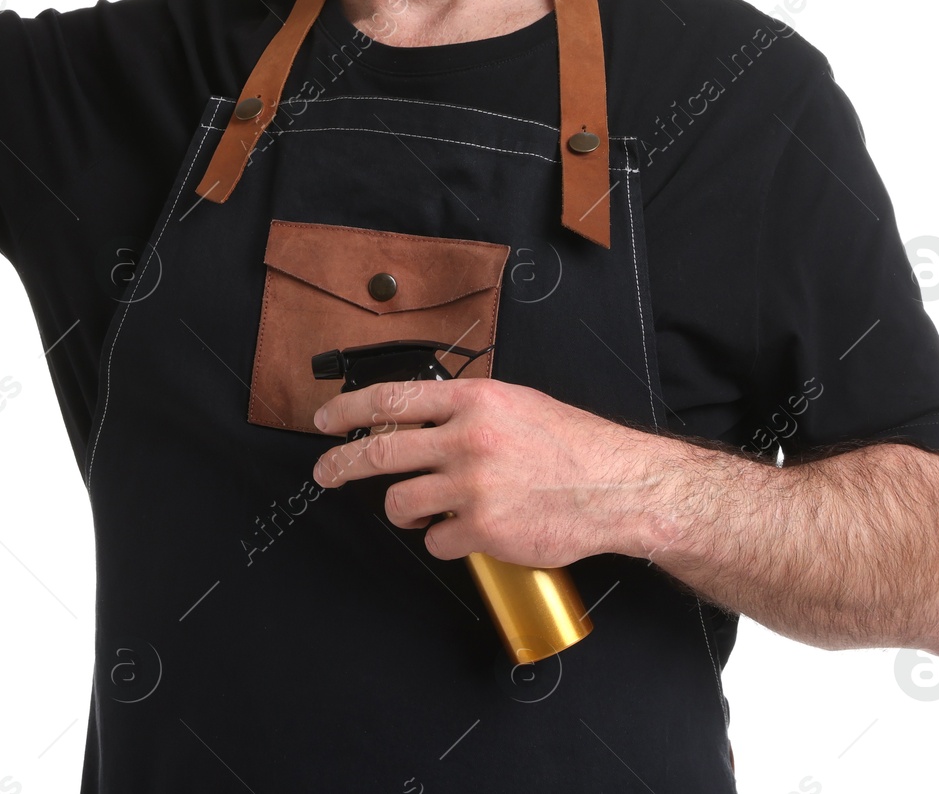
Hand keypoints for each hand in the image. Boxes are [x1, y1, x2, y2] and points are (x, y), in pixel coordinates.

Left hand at [311, 378, 678, 567]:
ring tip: (424, 507)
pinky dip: (443, 538)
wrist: (614, 486)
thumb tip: (414, 419)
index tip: (324, 421)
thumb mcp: (514, 404)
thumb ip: (464, 410)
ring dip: (404, 509)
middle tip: (326, 473)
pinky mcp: (483, 529)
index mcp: (474, 400)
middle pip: (380, 452)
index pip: (392, 399)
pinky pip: (436, 539)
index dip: (348, 410)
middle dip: (342, 466)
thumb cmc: (569, 444)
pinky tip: (466, 529)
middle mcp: (468, 438)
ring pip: (401, 502)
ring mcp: (473, 485)